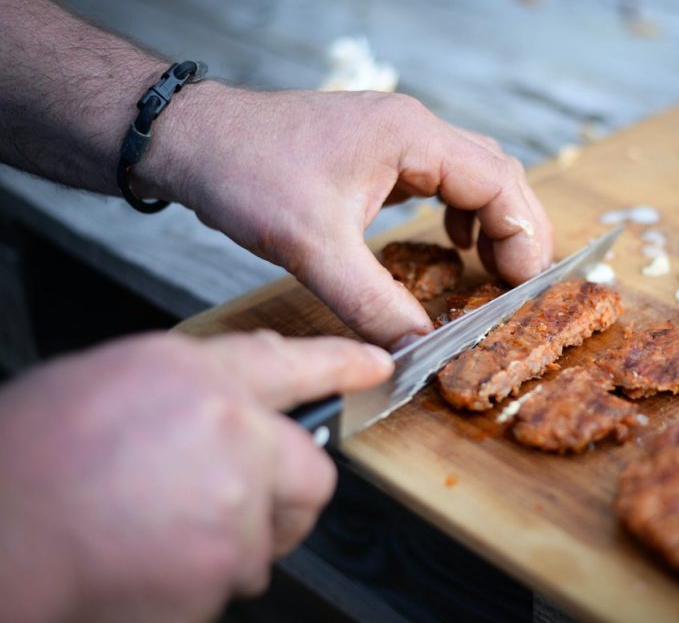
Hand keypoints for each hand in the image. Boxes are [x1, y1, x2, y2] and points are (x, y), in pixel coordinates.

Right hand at [0, 331, 392, 622]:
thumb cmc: (28, 459)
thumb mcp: (112, 385)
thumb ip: (188, 392)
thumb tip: (227, 408)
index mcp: (197, 376)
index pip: (289, 362)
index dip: (340, 365)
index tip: (376, 366)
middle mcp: (231, 430)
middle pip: (310, 474)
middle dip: (288, 498)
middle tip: (243, 508)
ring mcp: (235, 499)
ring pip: (267, 538)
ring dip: (228, 545)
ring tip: (156, 536)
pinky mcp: (224, 563)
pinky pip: (233, 581)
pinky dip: (196, 583)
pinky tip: (145, 562)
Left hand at [143, 86, 553, 348]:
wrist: (192, 140)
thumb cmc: (247, 174)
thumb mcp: (314, 249)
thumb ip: (373, 303)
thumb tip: (416, 348)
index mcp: (411, 136)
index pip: (499, 181)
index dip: (522, 236)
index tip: (521, 286)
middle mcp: (412, 128)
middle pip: (498, 172)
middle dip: (517, 228)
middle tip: (516, 284)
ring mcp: (395, 135)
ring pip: (473, 171)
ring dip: (492, 217)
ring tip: (492, 267)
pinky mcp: (376, 150)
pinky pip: (440, 177)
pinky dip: (459, 210)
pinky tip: (450, 239)